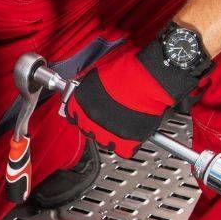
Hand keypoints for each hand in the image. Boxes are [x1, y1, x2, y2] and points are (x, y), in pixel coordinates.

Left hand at [64, 43, 193, 156]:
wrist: (148, 77)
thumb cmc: (128, 69)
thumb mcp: (98, 71)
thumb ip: (90, 86)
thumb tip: (91, 89)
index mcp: (81, 102)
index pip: (72, 115)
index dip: (81, 113)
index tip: (86, 113)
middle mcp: (91, 119)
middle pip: (87, 130)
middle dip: (96, 125)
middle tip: (107, 117)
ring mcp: (107, 132)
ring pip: (104, 142)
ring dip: (110, 136)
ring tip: (120, 125)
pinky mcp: (127, 140)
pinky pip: (124, 151)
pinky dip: (128, 146)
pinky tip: (130, 137)